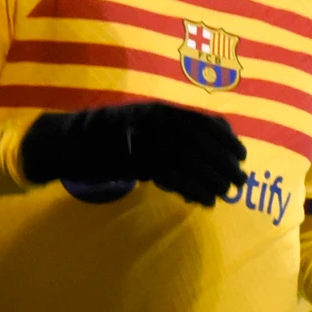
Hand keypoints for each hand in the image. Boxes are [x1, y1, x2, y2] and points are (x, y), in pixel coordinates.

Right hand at [18, 102, 245, 205]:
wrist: (68, 141)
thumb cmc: (113, 134)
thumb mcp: (148, 127)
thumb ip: (175, 132)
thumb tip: (215, 140)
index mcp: (161, 110)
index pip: (203, 122)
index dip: (227, 140)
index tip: (243, 155)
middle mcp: (155, 122)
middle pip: (201, 145)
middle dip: (224, 164)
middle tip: (240, 181)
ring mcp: (143, 142)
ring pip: (188, 163)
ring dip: (211, 180)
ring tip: (225, 193)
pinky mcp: (132, 163)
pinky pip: (169, 179)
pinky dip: (190, 190)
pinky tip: (204, 201)